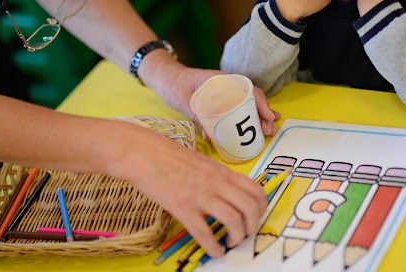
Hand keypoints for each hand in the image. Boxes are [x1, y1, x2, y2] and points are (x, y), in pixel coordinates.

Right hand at [110, 124, 267, 256]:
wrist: (144, 153)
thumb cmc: (170, 156)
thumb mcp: (201, 162)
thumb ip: (216, 177)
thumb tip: (227, 194)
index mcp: (222, 172)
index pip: (255, 190)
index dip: (261, 208)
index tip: (255, 218)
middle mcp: (217, 183)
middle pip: (249, 207)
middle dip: (252, 226)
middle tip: (245, 234)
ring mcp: (201, 195)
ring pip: (233, 220)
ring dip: (237, 237)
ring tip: (231, 243)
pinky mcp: (183, 207)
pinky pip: (204, 232)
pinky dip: (213, 247)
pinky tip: (214, 252)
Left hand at [156, 65, 278, 139]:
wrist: (165, 77)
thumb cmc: (173, 84)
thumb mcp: (184, 101)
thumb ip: (197, 116)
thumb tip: (210, 136)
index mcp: (222, 80)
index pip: (248, 90)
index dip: (260, 103)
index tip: (268, 117)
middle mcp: (227, 84)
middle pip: (252, 98)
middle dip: (263, 114)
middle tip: (270, 131)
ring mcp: (225, 91)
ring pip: (247, 103)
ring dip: (258, 117)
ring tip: (267, 131)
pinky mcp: (220, 99)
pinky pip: (237, 107)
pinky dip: (247, 117)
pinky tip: (253, 127)